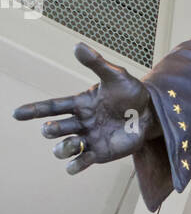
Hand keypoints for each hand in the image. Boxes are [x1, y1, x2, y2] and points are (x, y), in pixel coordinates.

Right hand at [12, 43, 160, 174]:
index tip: (16, 114)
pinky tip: (72, 167)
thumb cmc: (132, 93)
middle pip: (55, 129)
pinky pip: (81, 163)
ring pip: (64, 148)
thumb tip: (77, 46)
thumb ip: (96, 63)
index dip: (33, 110)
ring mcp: (89, 138)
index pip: (51, 107)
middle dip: (50, 130)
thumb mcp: (116, 75)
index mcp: (80, 103)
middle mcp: (80, 122)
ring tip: (75, 143)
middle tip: (51, 129)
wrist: (152, 113)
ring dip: (62, 148)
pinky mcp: (100, 153)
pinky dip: (74, 166)